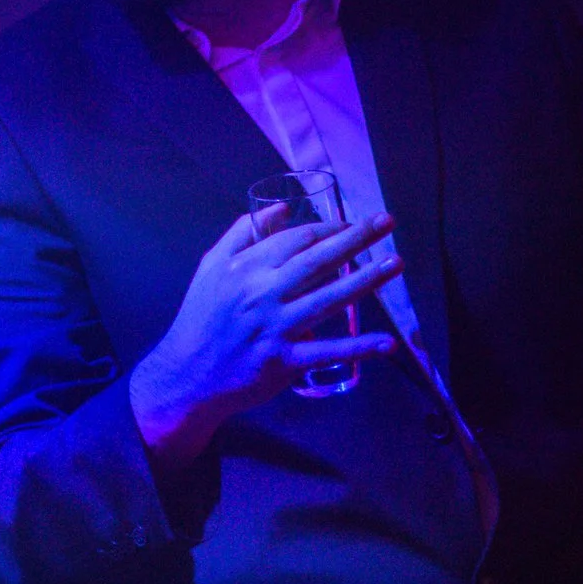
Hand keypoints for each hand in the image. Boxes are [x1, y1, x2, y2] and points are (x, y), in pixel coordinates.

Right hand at [129, 209, 404, 468]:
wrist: (187, 373)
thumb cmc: (201, 317)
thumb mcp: (211, 267)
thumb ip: (241, 234)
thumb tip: (282, 210)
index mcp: (245, 269)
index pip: (296, 240)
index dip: (329, 227)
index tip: (355, 222)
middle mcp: (262, 294)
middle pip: (317, 261)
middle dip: (356, 239)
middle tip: (387, 222)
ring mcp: (276, 328)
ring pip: (328, 299)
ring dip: (366, 281)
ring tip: (395, 263)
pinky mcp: (285, 361)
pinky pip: (326, 351)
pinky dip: (357, 347)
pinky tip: (386, 341)